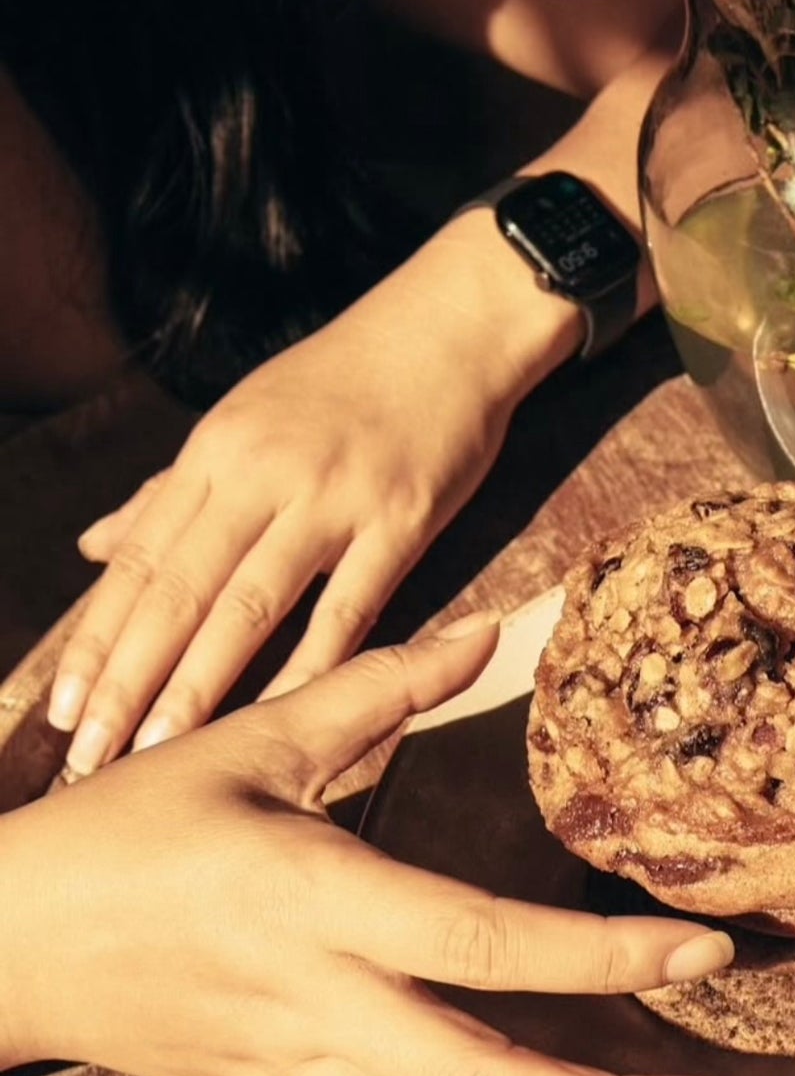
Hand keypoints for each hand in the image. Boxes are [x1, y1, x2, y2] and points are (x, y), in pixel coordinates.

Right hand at [2, 618, 743, 1075]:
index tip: (702, 952)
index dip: (599, 957)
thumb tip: (491, 628)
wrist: (11, 939)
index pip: (482, 941)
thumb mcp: (248, 739)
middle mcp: (320, 1005)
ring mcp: (304, 1074)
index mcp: (315, 900)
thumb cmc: (133, 826)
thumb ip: (379, 686)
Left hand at [49, 217, 579, 773]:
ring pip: (251, 604)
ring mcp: (333, 495)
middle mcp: (263, 472)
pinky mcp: (403, 517)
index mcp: (216, 449)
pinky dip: (311, 666)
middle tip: (90, 753)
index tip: (62, 710)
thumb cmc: (345, 374)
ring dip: (200, 684)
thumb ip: (169, 491)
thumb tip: (91, 549)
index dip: (97, 638)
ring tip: (161, 749)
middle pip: (180, 590)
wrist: (452, 322)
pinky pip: (350, 607)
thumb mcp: (244, 416)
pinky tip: (279, 716)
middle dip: (129, 678)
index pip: (139, 559)